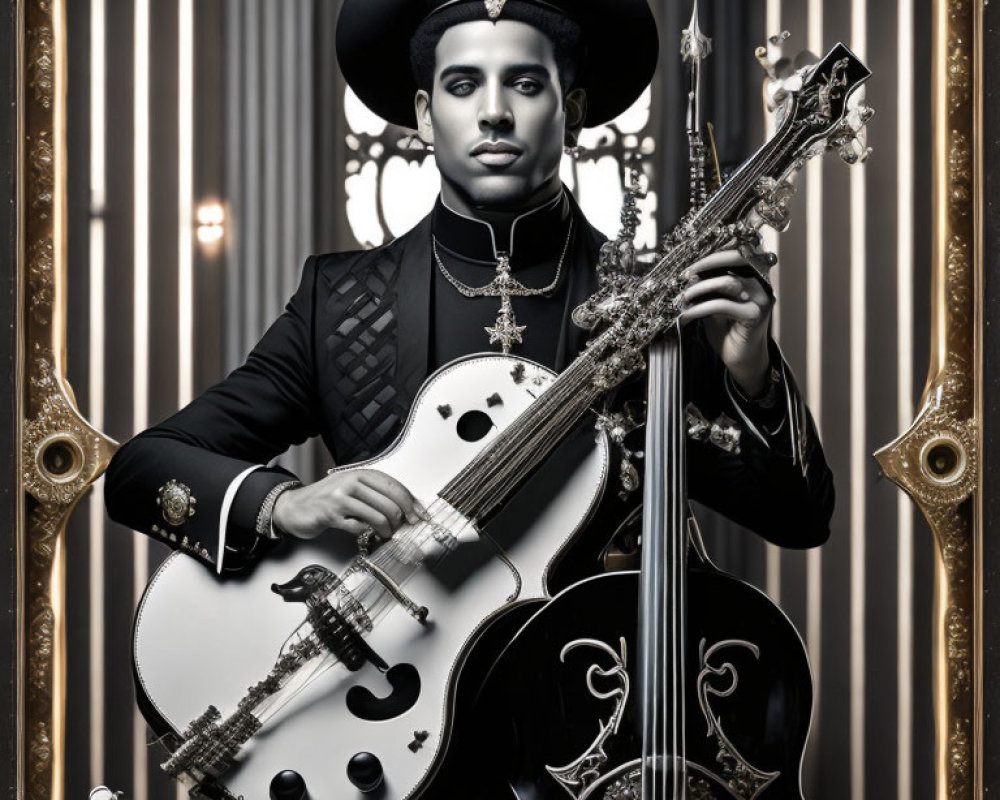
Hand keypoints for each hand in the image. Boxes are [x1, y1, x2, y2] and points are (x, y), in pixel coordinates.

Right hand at [271, 469, 422, 541]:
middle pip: (388, 501)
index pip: (393, 486)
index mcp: (359, 474)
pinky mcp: (331, 514)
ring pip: (377, 515)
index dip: (409, 501)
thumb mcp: (351, 489)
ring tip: (387, 533)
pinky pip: (358, 526)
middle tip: (403, 527)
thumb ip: (374, 494)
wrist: (295, 507)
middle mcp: (350, 482)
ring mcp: (340, 498)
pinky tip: (367, 532)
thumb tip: (406, 507)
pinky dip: (367, 532)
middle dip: (401, 518)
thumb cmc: (327, 499)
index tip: (419, 514)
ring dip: (386, 529)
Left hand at [679, 247, 775, 396]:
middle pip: (738, 257)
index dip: (713, 254)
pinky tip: (688, 315)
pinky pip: (722, 305)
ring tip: (684, 298)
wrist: (742, 359)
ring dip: (700, 288)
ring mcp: (761, 298)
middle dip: (708, 262)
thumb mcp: (714, 304)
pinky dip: (700, 308)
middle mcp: (761, 283)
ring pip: (728, 281)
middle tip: (686, 273)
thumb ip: (708, 288)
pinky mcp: (755, 315)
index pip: (736, 252)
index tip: (689, 264)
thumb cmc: (728, 331)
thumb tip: (691, 274)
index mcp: (753, 275)